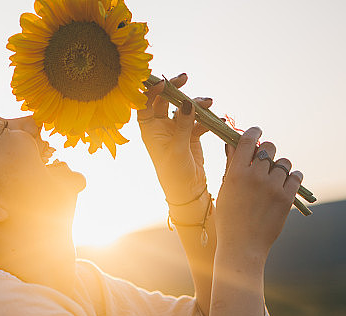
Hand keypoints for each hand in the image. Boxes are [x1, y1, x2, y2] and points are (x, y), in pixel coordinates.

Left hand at [137, 73, 212, 203]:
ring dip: (196, 104)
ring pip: (184, 109)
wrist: (188, 191)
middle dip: (174, 89)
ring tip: (209, 102)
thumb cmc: (175, 173)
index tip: (164, 83)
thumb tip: (186, 103)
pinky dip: (208, 118)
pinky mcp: (191, 135)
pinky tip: (217, 119)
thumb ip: (182, 126)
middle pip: (164, 101)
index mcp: (150, 130)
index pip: (145, 105)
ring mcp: (176, 130)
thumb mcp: (177, 149)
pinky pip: (199, 121)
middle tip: (184, 78)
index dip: (151, 92)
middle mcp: (161, 127)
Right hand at [215, 127, 302, 258]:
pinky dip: (291, 177)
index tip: (256, 131)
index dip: (253, 132)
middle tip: (264, 160)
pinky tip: (284, 183)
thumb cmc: (229, 218)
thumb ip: (231, 165)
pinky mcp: (286, 197)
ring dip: (279, 166)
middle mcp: (255, 177)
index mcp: (236, 173)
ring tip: (273, 177)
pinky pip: (296, 175)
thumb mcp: (225, 190)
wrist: (242, 245)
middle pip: (269, 147)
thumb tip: (234, 143)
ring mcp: (273, 187)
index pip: (248, 140)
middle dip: (267, 151)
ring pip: (284, 162)